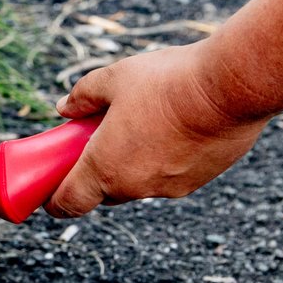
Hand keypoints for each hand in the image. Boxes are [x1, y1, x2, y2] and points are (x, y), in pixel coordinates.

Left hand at [45, 44, 269, 217]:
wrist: (232, 88)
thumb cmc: (168, 82)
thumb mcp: (114, 78)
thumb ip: (83, 96)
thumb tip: (64, 107)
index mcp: (105, 168)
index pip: (69, 204)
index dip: (55, 202)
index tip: (50, 192)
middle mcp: (135, 187)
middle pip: (104, 192)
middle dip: (96, 173)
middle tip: (97, 142)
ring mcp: (169, 188)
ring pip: (139, 184)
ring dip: (132, 164)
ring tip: (142, 125)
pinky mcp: (198, 181)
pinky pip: (169, 176)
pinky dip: (163, 160)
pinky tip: (173, 128)